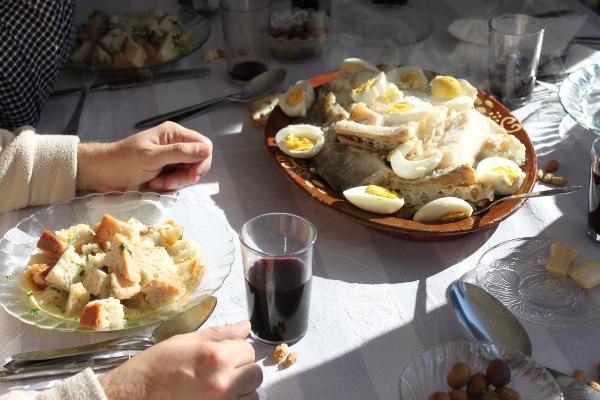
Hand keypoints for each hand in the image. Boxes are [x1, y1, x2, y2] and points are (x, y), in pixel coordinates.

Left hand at [76, 122, 212, 191]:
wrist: (103, 173)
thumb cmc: (123, 161)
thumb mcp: (152, 157)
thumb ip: (180, 152)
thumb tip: (207, 149)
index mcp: (174, 134)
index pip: (204, 145)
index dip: (202, 162)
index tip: (192, 176)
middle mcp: (175, 143)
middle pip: (198, 161)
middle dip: (186, 175)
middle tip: (170, 183)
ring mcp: (171, 157)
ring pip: (189, 172)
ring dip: (176, 182)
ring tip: (157, 184)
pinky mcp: (166, 169)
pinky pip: (178, 179)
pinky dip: (169, 185)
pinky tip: (154, 184)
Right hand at [99, 320, 262, 399]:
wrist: (131, 398)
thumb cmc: (154, 370)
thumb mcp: (185, 342)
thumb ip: (220, 334)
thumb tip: (245, 327)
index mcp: (216, 357)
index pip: (250, 350)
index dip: (237, 351)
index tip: (224, 355)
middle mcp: (223, 384)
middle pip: (255, 374)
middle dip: (242, 371)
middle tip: (220, 372)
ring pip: (252, 395)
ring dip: (240, 391)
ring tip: (215, 388)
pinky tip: (213, 398)